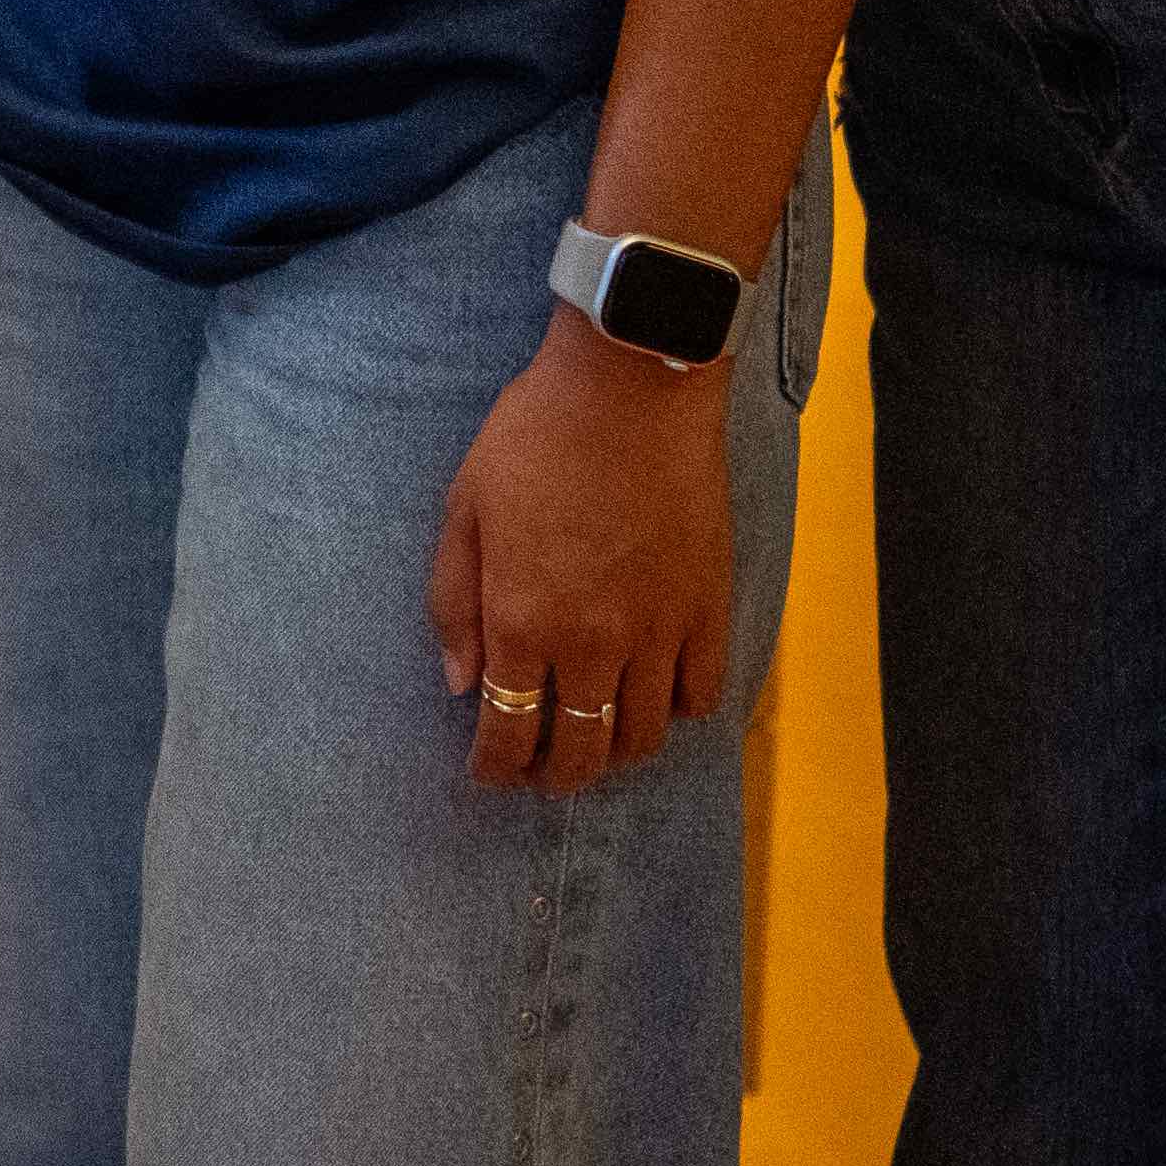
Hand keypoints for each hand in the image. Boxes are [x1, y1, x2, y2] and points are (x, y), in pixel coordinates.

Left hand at [428, 324, 740, 794]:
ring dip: (616, 754)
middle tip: (543, 774)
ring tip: (599, 743)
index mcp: (523, 622)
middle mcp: (594, 643)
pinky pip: (703, 693)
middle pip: (582, 752)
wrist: (630, 387)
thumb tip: (463, 686)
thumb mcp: (464, 510)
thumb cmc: (533, 437)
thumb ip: (456, 605)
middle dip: (556, 777)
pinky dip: (680, 712)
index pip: (509, 732)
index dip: (498, 768)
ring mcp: (660, 631)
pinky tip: (658, 700)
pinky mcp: (710, 608)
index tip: (491, 775)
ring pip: (644, 736)